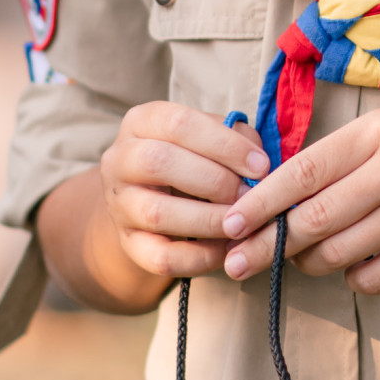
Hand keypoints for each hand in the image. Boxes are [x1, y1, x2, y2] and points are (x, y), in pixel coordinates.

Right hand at [99, 100, 268, 279]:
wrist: (153, 200)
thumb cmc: (192, 157)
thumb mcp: (209, 137)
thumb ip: (235, 139)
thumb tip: (258, 163)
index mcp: (141, 122)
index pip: (179, 124)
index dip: (225, 144)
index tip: (261, 165)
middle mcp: (120, 160)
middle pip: (161, 162)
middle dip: (215, 180)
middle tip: (250, 195)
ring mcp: (119, 204)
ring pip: (158, 213)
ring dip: (209, 220)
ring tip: (242, 222)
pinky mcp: (128, 244)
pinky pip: (160, 257)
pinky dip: (199, 256)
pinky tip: (227, 249)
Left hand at [220, 103, 379, 292]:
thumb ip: (333, 162)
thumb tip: (271, 204)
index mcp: (379, 132)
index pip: (304, 171)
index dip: (260, 203)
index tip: (228, 224)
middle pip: (314, 219)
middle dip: (268, 246)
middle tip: (239, 262)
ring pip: (339, 253)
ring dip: (310, 262)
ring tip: (306, 257)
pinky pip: (374, 278)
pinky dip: (354, 278)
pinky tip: (356, 264)